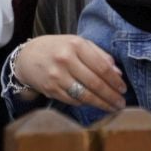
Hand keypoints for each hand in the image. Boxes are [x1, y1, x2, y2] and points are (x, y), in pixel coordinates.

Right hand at [13, 35, 127, 110]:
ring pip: (84, 95)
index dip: (115, 80)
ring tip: (112, 107)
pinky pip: (73, 100)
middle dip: (111, 95)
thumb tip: (117, 73)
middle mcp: (65, 60)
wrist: (27, 57)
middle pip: (94, 83)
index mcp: (75, 45)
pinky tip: (94, 104)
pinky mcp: (50, 90)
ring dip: (101, 104)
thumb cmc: (57, 48)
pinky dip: (86, 104)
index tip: (123, 88)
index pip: (101, 66)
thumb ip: (99, 55)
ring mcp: (57, 76)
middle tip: (121, 103)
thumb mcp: (78, 43)